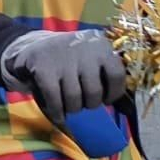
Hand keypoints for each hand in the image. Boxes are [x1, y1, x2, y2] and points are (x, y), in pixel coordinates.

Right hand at [1, 30, 127, 127]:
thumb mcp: (91, 58)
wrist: (33, 46)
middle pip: (94, 92)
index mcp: (101, 45)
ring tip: (70, 106)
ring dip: (72, 109)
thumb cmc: (70, 59)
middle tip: (83, 102)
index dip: (113, 93)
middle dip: (89, 104)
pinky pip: (55, 100)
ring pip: (75, 98)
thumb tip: (125, 108)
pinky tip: (59, 114)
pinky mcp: (44, 68)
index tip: (106, 99)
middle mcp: (84, 49)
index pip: (116, 74)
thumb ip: (105, 75)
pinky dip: (57, 112)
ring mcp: (63, 58)